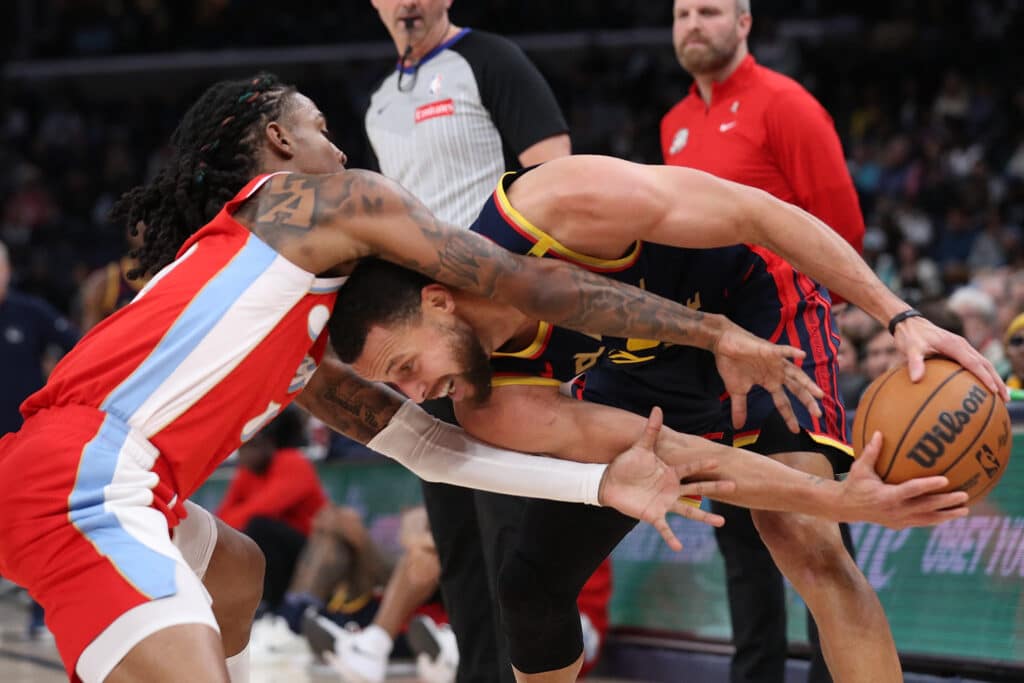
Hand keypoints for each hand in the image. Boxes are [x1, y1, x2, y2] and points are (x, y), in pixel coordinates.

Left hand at [598, 407, 736, 550]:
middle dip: (716, 487)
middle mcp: (672, 488)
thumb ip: (651, 430)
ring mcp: (664, 503)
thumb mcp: (640, 447)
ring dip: (705, 517)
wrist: (609, 481)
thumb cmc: (626, 464)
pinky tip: (679, 548)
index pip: (690, 467)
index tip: (717, 458)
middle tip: (734, 486)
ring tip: (722, 522)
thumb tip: (657, 408)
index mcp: (670, 472)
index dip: (702, 463)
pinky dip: (671, 538)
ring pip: (689, 510)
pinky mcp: (653, 515)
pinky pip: (665, 528)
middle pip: (698, 488)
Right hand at [713, 326, 823, 431]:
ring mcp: (775, 362)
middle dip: (807, 401)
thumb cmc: (731, 364)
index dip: (789, 416)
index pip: (783, 402)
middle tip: (818, 415)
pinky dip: (792, 352)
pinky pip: (783, 351)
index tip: (795, 430)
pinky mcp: (768, 350)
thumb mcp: (736, 391)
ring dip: (807, 383)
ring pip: (796, 373)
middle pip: (796, 389)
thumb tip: (737, 427)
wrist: (723, 344)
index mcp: (770, 382)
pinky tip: (802, 355)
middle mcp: (776, 373)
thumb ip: (739, 408)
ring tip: (819, 394)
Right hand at [836, 431, 969, 527]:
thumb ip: (872, 452)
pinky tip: (949, 514)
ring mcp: (899, 520)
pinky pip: (922, 522)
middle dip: (946, 502)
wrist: (846, 508)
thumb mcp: (860, 468)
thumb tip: (880, 432)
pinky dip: (936, 518)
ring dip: (947, 515)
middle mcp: (895, 511)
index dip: (929, 486)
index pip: (912, 490)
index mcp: (887, 496)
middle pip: (926, 507)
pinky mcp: (900, 525)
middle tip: (964, 495)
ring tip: (964, 510)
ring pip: (927, 519)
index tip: (945, 480)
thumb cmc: (855, 484)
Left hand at [894, 317, 1008, 399]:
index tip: (993, 391)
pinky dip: (984, 375)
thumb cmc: (910, 336)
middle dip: (997, 381)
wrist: (909, 323)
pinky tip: (983, 388)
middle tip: (1005, 398)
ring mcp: (962, 348)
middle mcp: (962, 345)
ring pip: (984, 364)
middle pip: (986, 364)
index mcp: (954, 345)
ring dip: (994, 379)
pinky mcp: (959, 351)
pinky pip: (975, 364)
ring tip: (1002, 396)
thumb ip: (914, 363)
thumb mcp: (910, 348)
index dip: (985, 377)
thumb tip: (915, 380)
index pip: (974, 363)